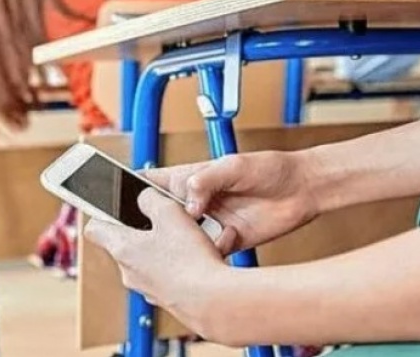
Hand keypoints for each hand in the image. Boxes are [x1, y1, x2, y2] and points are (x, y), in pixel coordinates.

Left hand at [85, 188, 230, 326]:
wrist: (210, 300)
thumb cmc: (188, 259)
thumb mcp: (170, 213)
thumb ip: (151, 199)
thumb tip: (144, 197)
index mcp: (122, 247)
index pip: (95, 229)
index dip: (103, 214)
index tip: (116, 207)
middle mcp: (129, 271)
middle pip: (127, 243)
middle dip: (146, 229)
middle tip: (168, 219)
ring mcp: (147, 287)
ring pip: (150, 259)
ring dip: (166, 247)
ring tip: (191, 239)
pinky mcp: (166, 298)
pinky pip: (168, 275)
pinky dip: (179, 265)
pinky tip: (199, 258)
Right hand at [144, 151, 320, 253]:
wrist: (303, 190)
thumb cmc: (271, 168)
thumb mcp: (235, 165)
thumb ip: (207, 179)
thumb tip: (188, 201)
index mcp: (189, 178)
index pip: (148, 184)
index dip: (128, 192)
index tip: (116, 203)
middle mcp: (194, 203)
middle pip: (158, 218)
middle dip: (150, 228)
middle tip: (152, 232)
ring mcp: (207, 225)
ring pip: (179, 241)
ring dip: (180, 245)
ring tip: (186, 241)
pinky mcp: (224, 243)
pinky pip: (205, 255)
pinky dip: (207, 254)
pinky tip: (221, 242)